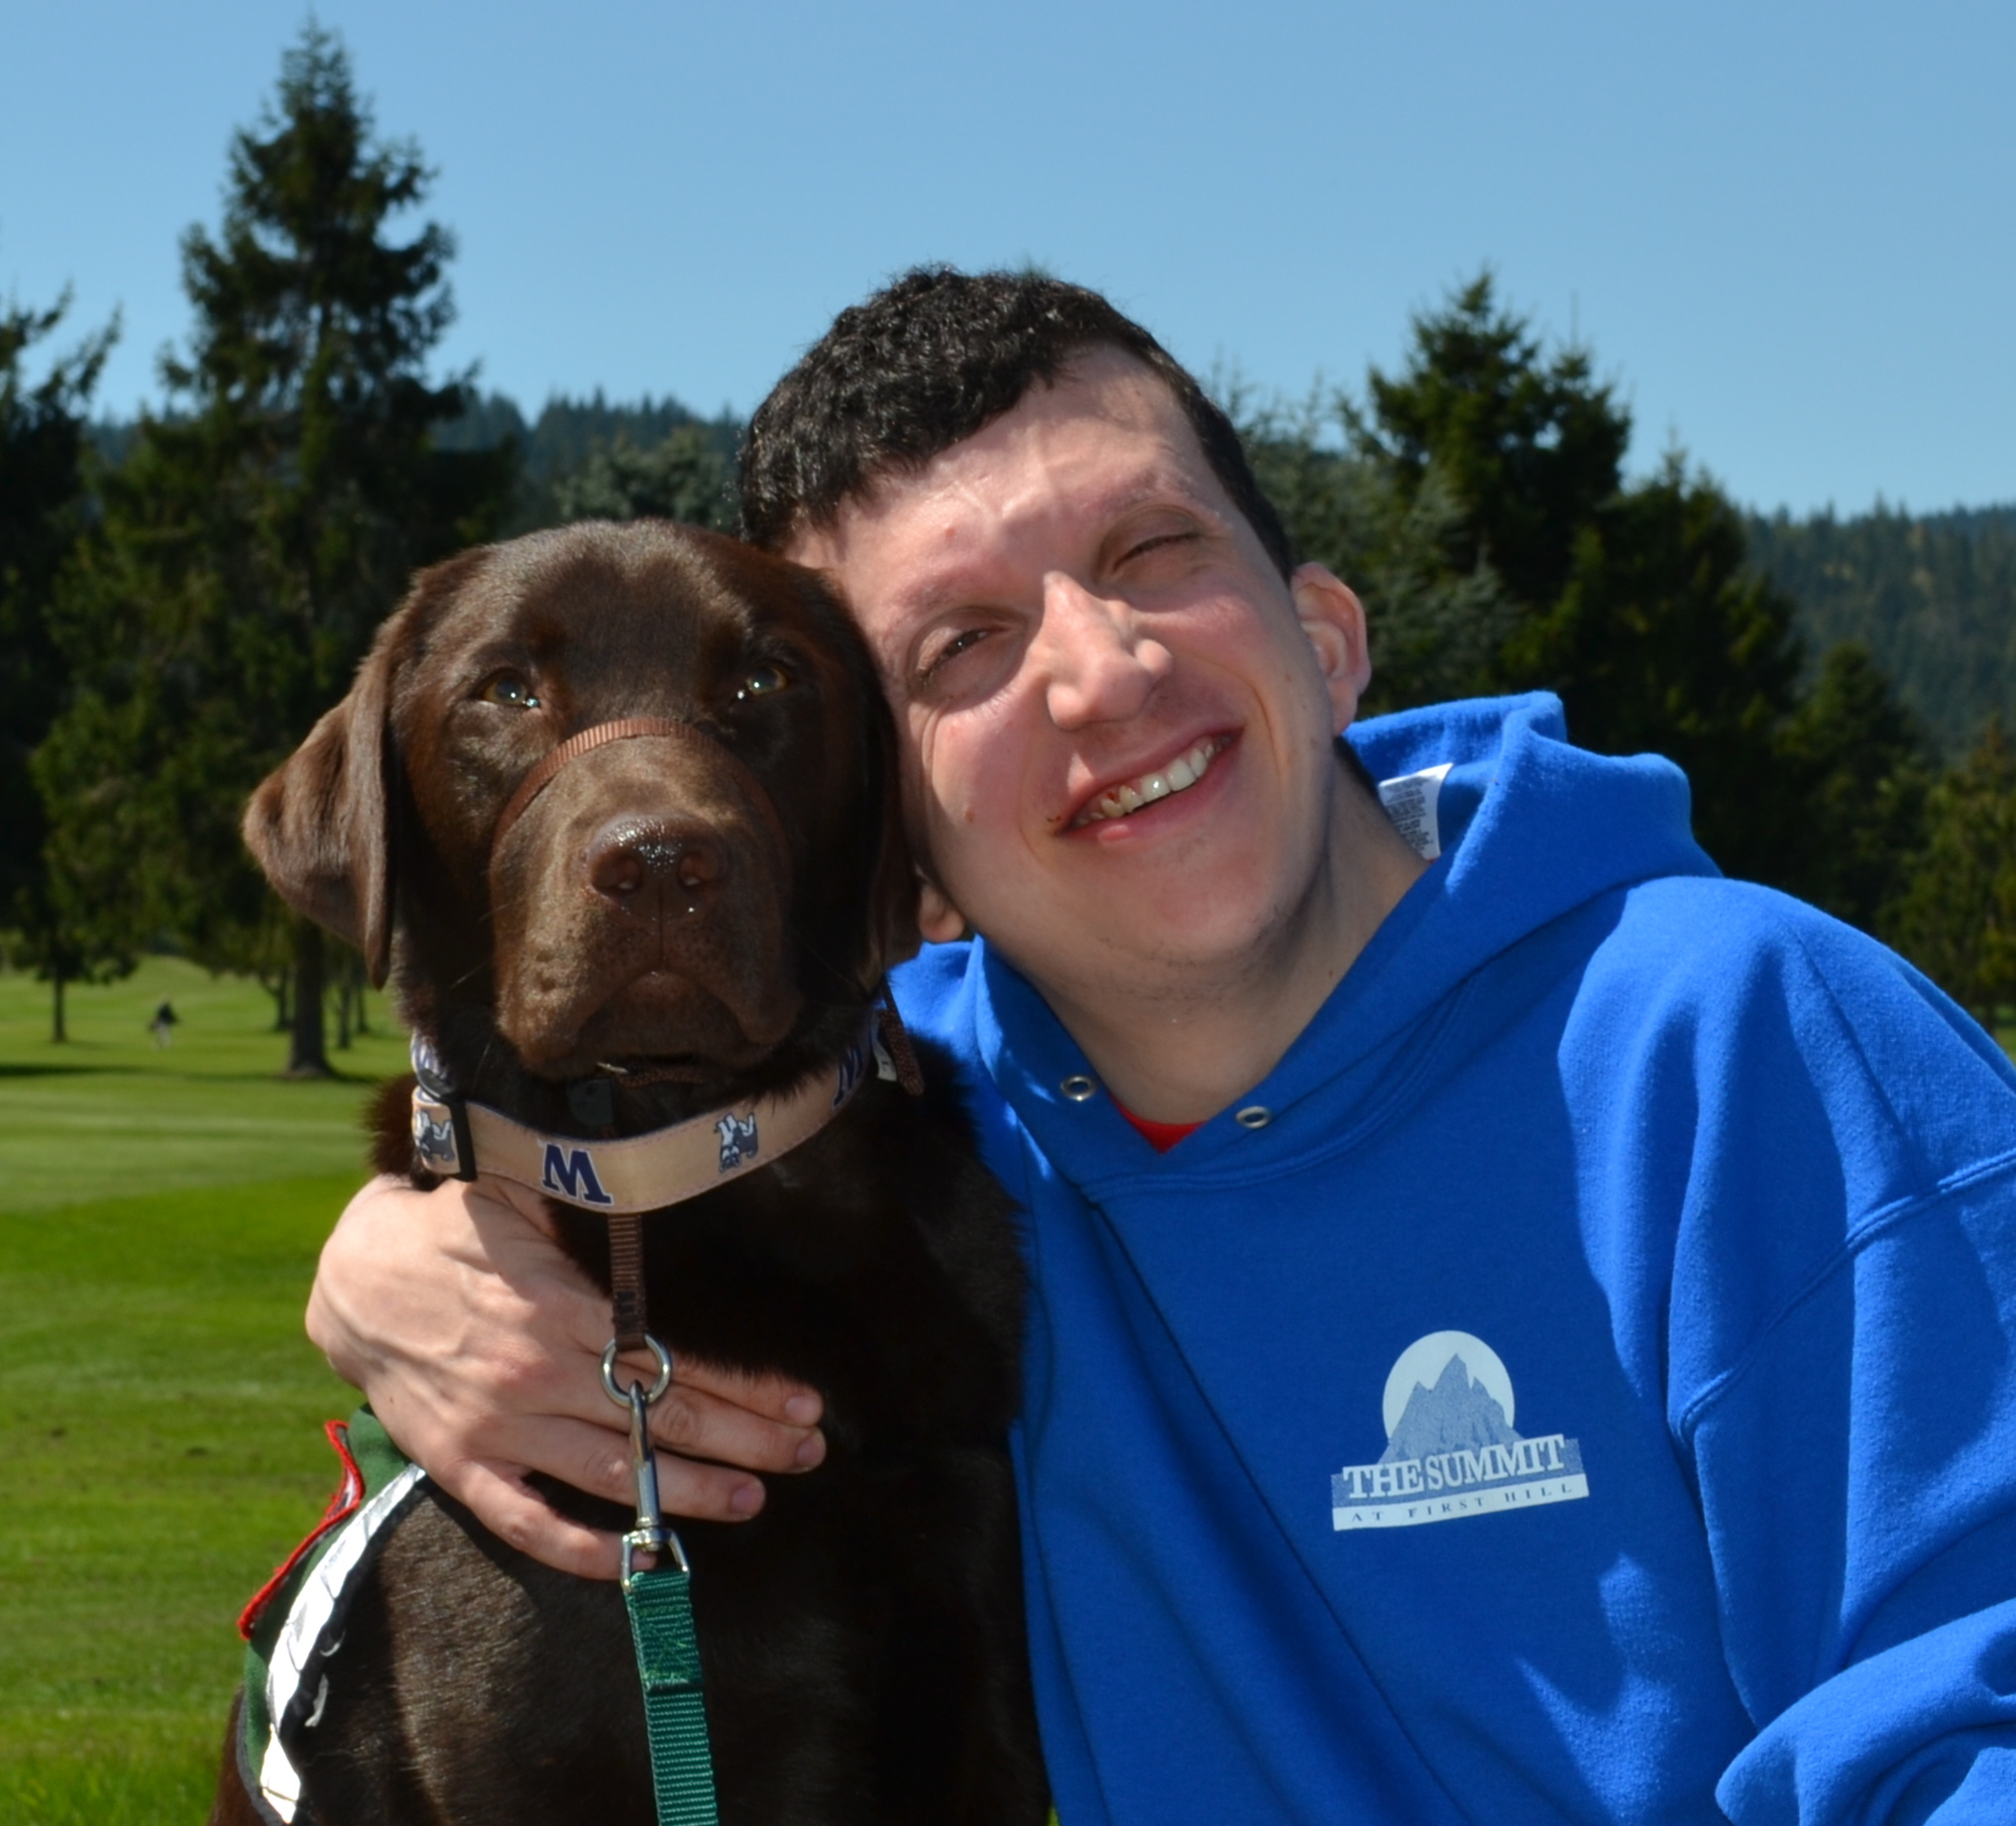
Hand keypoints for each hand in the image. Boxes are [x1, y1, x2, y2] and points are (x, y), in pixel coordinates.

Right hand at [306, 1173, 825, 1578]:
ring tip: (753, 1499)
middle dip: (744, 1440)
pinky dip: (584, 1549)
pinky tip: (640, 1558)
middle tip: (806, 1452)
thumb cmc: (451, 1228)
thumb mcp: (518, 1195)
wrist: (350, 1281)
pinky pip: (530, 1523)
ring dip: (688, 1494)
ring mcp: (498, 1428)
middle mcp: (534, 1373)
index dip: (744, 1385)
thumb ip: (591, 1204)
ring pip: (612, 1475)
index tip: (800, 1400)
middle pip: (658, 1420)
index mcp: (558, 1306)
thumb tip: (666, 1173)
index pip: (672, 1358)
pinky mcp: (464, 1467)